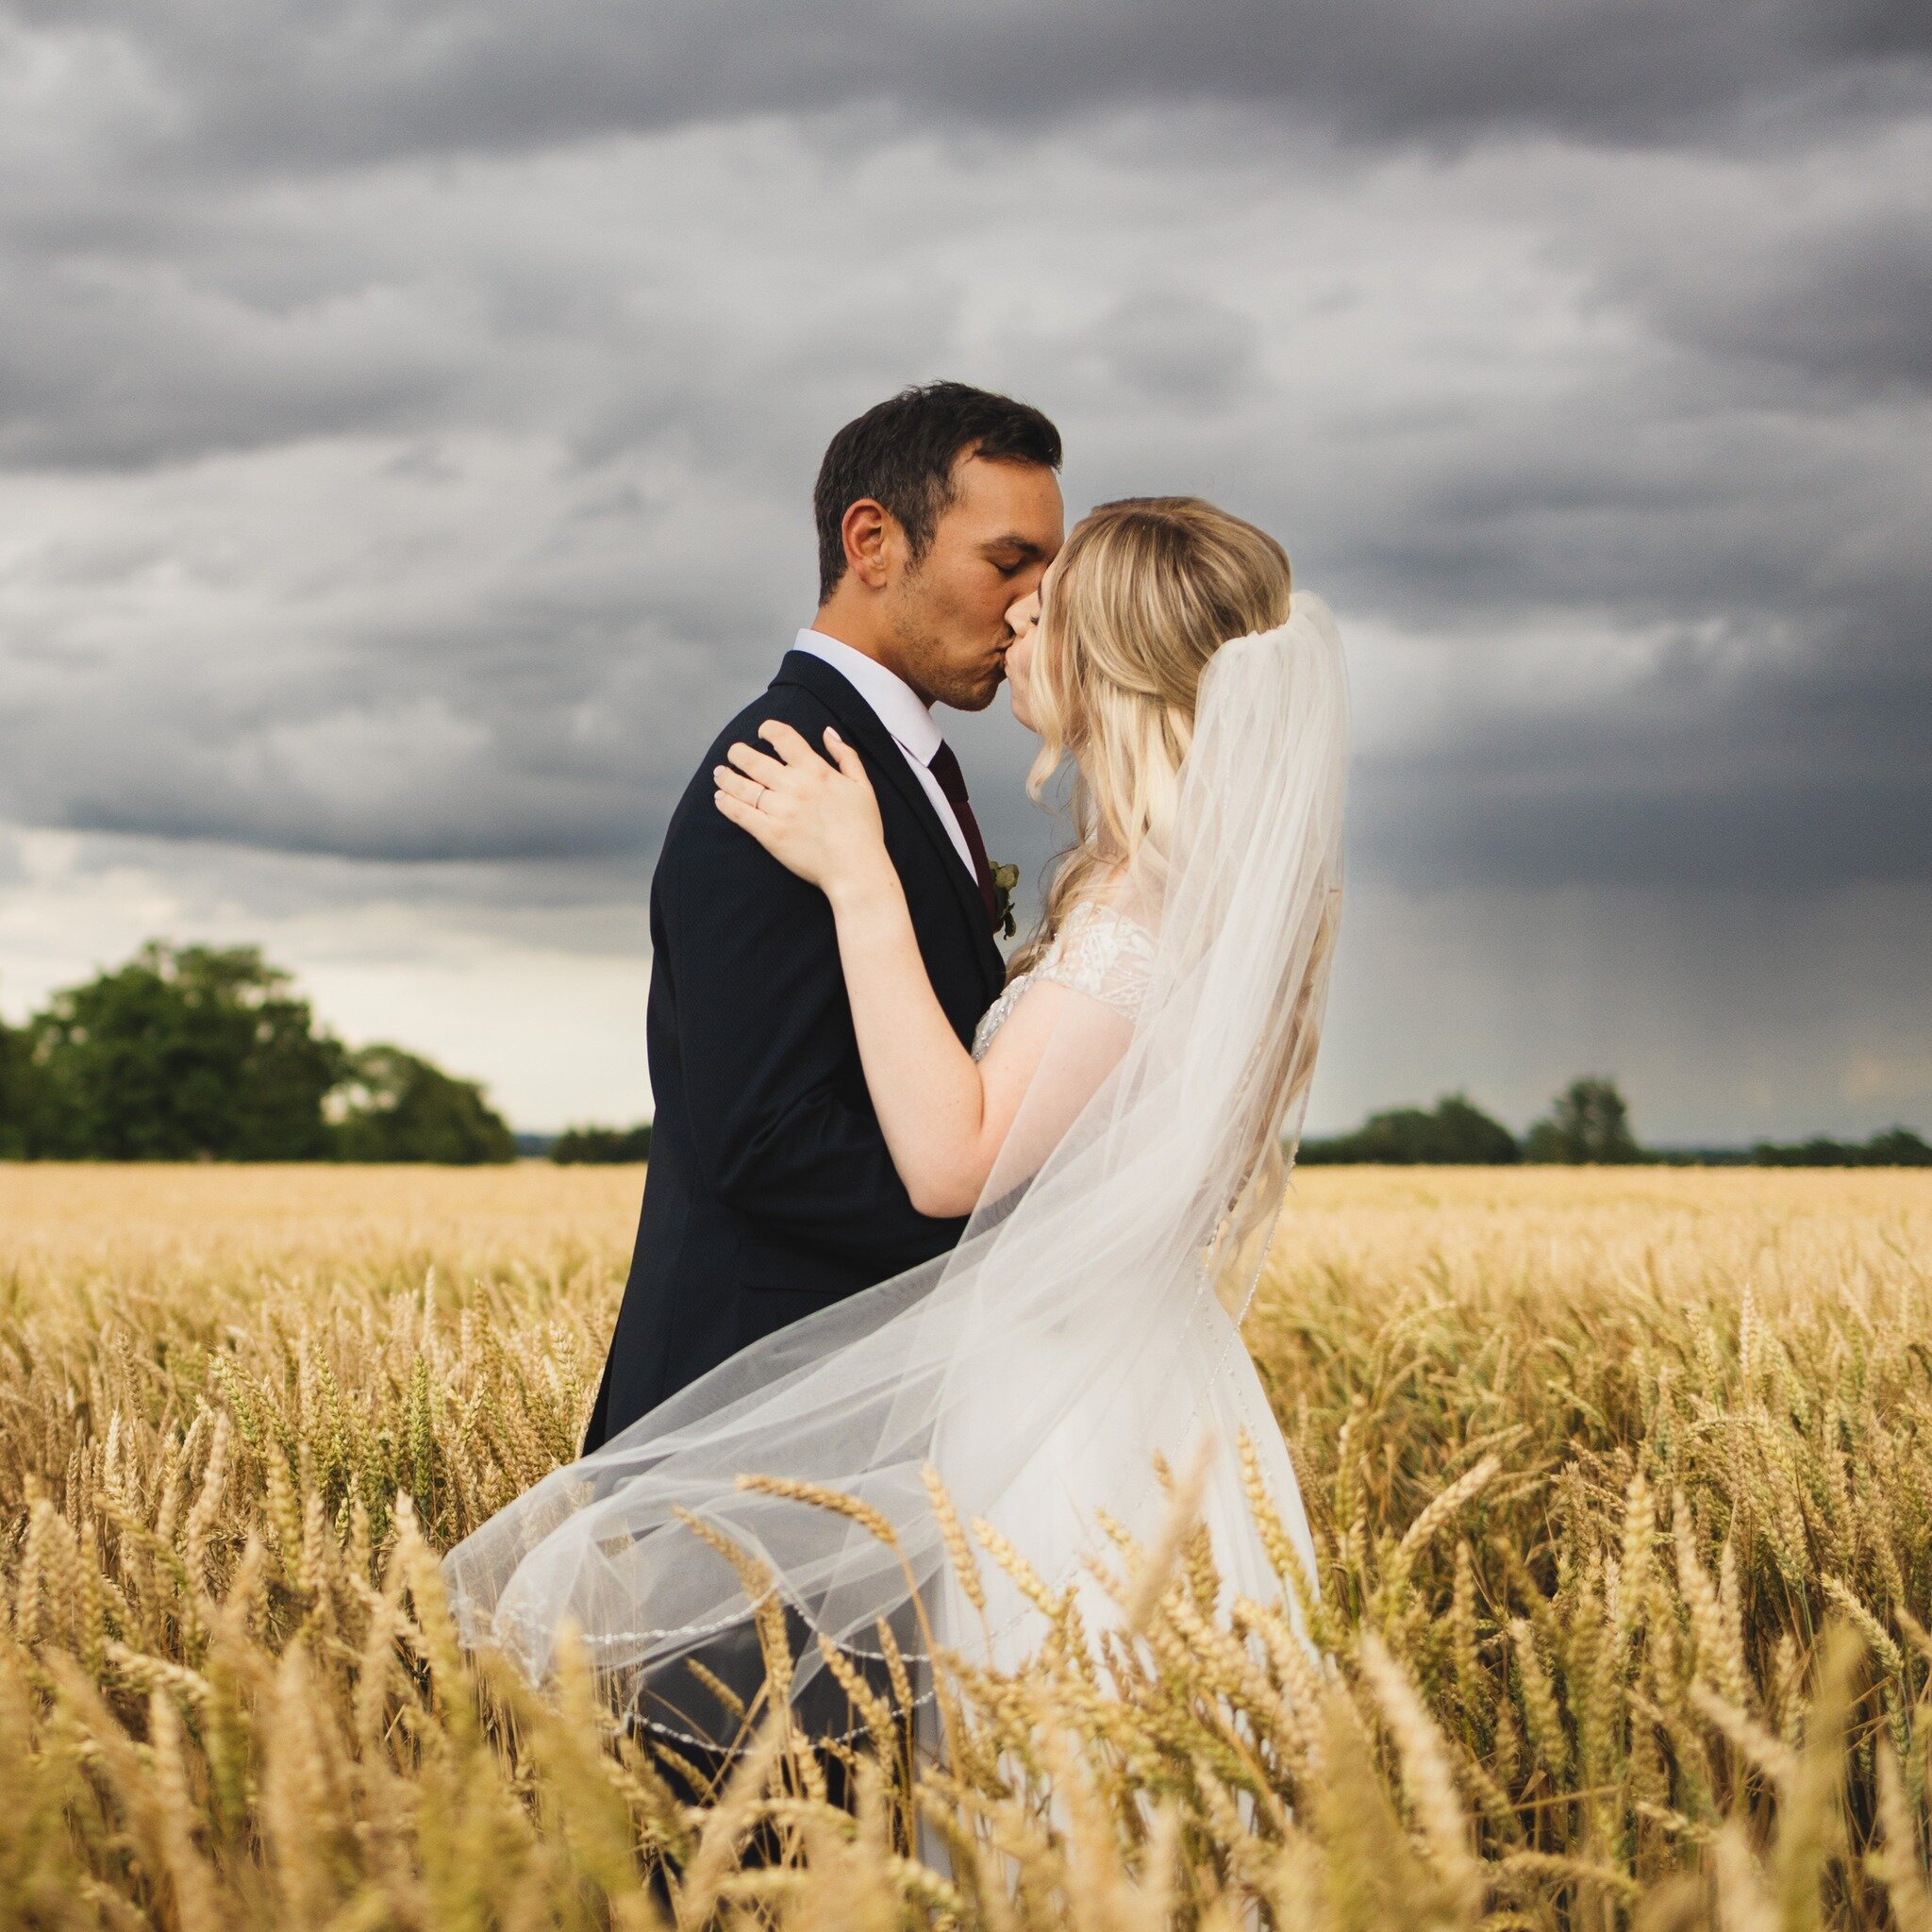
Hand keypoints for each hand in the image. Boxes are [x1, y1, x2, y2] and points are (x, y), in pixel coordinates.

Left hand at [713, 720, 889, 900]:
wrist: (855, 867)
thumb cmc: (863, 829)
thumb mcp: (863, 786)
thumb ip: (846, 756)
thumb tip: (827, 732)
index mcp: (816, 771)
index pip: (784, 738)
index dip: (768, 729)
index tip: (762, 731)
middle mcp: (794, 786)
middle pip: (754, 760)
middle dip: (739, 753)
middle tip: (734, 752)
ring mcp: (780, 810)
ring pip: (742, 787)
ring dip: (726, 777)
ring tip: (719, 773)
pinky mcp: (770, 834)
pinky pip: (740, 814)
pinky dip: (726, 804)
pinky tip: (720, 798)